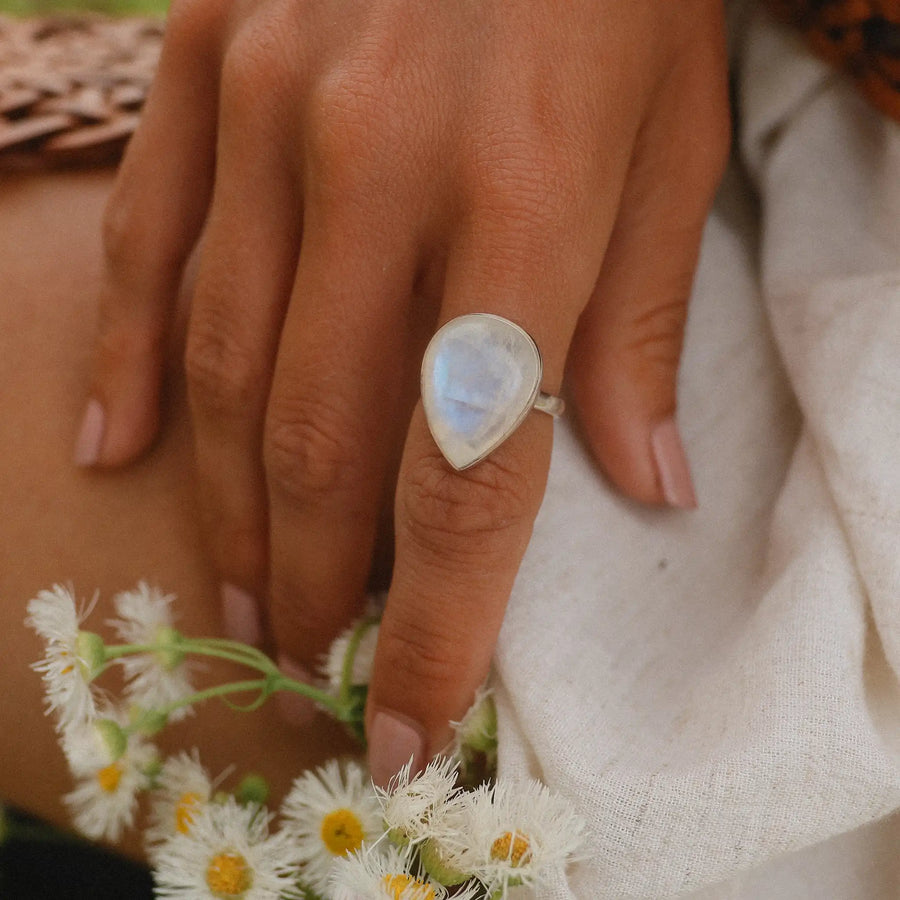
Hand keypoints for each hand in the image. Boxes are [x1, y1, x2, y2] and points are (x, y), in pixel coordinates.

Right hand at [75, 0, 729, 784]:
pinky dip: (123, 358)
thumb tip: (640, 486)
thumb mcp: (667, 155)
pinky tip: (112, 448)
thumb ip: (634, 335)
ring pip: (226, 364)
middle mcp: (379, 166)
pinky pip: (147, 244)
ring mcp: (272, 109)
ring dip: (236, 503)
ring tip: (249, 592)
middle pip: (331, 440)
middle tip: (317, 655)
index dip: (435, 622)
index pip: (470, 471)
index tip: (406, 720)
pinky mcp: (206, 63)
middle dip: (326, 577)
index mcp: (523, 202)